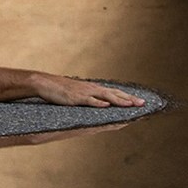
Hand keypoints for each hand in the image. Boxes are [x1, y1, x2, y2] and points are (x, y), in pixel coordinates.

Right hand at [28, 74, 145, 108]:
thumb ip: (91, 99)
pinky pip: (89, 100)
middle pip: (114, 93)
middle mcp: (91, 89)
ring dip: (119, 100)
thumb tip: (103, 104)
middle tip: (144, 103)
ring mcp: (84, 93)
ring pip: (105, 96)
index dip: (128, 97)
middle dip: (129, 99)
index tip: (140, 102)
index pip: (114, 93)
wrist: (43, 83)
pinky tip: (106, 105)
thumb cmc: (60, 89)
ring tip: (131, 104)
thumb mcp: (78, 93)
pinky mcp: (75, 98)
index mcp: (93, 88)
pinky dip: (98, 102)